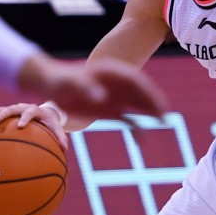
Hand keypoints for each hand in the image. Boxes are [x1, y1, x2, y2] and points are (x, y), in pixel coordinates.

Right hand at [0, 103, 67, 148]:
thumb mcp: (56, 128)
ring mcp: (11, 109)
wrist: (44, 112)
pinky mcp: (4, 112)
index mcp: (34, 110)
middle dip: (2, 115)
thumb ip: (60, 137)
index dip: (25, 118)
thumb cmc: (50, 123)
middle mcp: (21, 107)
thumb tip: (65, 149)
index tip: (21, 126)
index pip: (29, 112)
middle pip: (10, 108)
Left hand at [18, 53, 167, 123]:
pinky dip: (136, 130)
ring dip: (150, 112)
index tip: (154, 98)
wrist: (52, 87)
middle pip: (140, 92)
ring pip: (138, 105)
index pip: (133, 78)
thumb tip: (101, 97)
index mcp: (110, 72)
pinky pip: (128, 120)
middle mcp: (117, 85)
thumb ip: (84, 87)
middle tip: (163, 113)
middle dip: (153, 100)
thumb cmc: (60, 81)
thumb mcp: (68, 83)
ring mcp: (116, 98)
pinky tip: (142, 141)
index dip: (146, 88)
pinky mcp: (111, 112)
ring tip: (161, 121)